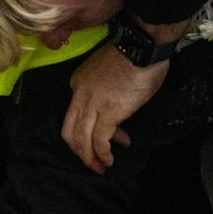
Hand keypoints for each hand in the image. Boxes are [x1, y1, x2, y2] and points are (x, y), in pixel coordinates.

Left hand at [63, 40, 170, 172]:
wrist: (142, 47)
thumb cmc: (133, 56)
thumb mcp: (109, 73)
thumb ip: (106, 93)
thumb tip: (116, 117)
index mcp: (78, 83)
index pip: (75, 115)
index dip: (89, 130)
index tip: (111, 136)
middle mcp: (79, 94)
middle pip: (70, 131)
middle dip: (79, 151)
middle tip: (92, 162)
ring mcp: (92, 103)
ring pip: (81, 139)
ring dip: (89, 157)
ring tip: (100, 167)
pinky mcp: (108, 112)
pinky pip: (99, 140)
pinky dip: (102, 153)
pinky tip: (109, 160)